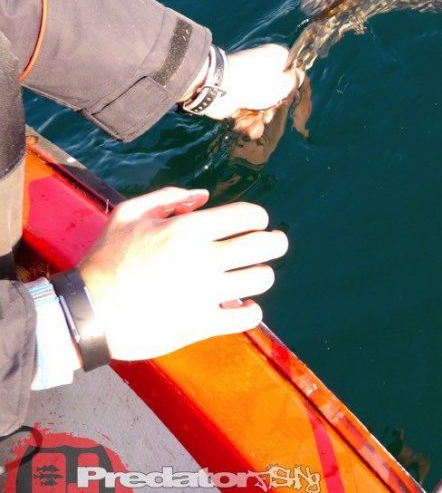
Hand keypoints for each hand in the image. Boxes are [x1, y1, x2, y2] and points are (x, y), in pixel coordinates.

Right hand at [77, 187, 288, 360]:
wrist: (88, 312)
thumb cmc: (106, 260)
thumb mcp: (129, 215)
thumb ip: (169, 197)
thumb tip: (204, 196)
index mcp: (188, 229)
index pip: (250, 215)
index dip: (258, 218)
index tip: (253, 225)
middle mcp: (203, 258)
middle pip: (267, 245)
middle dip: (275, 242)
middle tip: (271, 246)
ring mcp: (205, 293)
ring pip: (262, 279)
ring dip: (259, 276)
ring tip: (248, 277)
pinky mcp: (202, 324)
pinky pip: (248, 317)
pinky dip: (250, 310)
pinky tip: (239, 306)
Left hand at [197, 44, 301, 138]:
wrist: (220, 88)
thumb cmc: (257, 83)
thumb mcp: (284, 83)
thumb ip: (295, 80)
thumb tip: (299, 74)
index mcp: (275, 58)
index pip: (289, 68)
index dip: (292, 83)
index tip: (291, 95)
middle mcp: (261, 68)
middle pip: (275, 92)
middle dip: (273, 108)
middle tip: (270, 112)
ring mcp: (246, 82)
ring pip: (261, 105)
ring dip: (260, 120)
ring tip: (256, 125)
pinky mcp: (234, 96)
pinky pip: (246, 111)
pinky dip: (247, 122)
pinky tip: (248, 128)